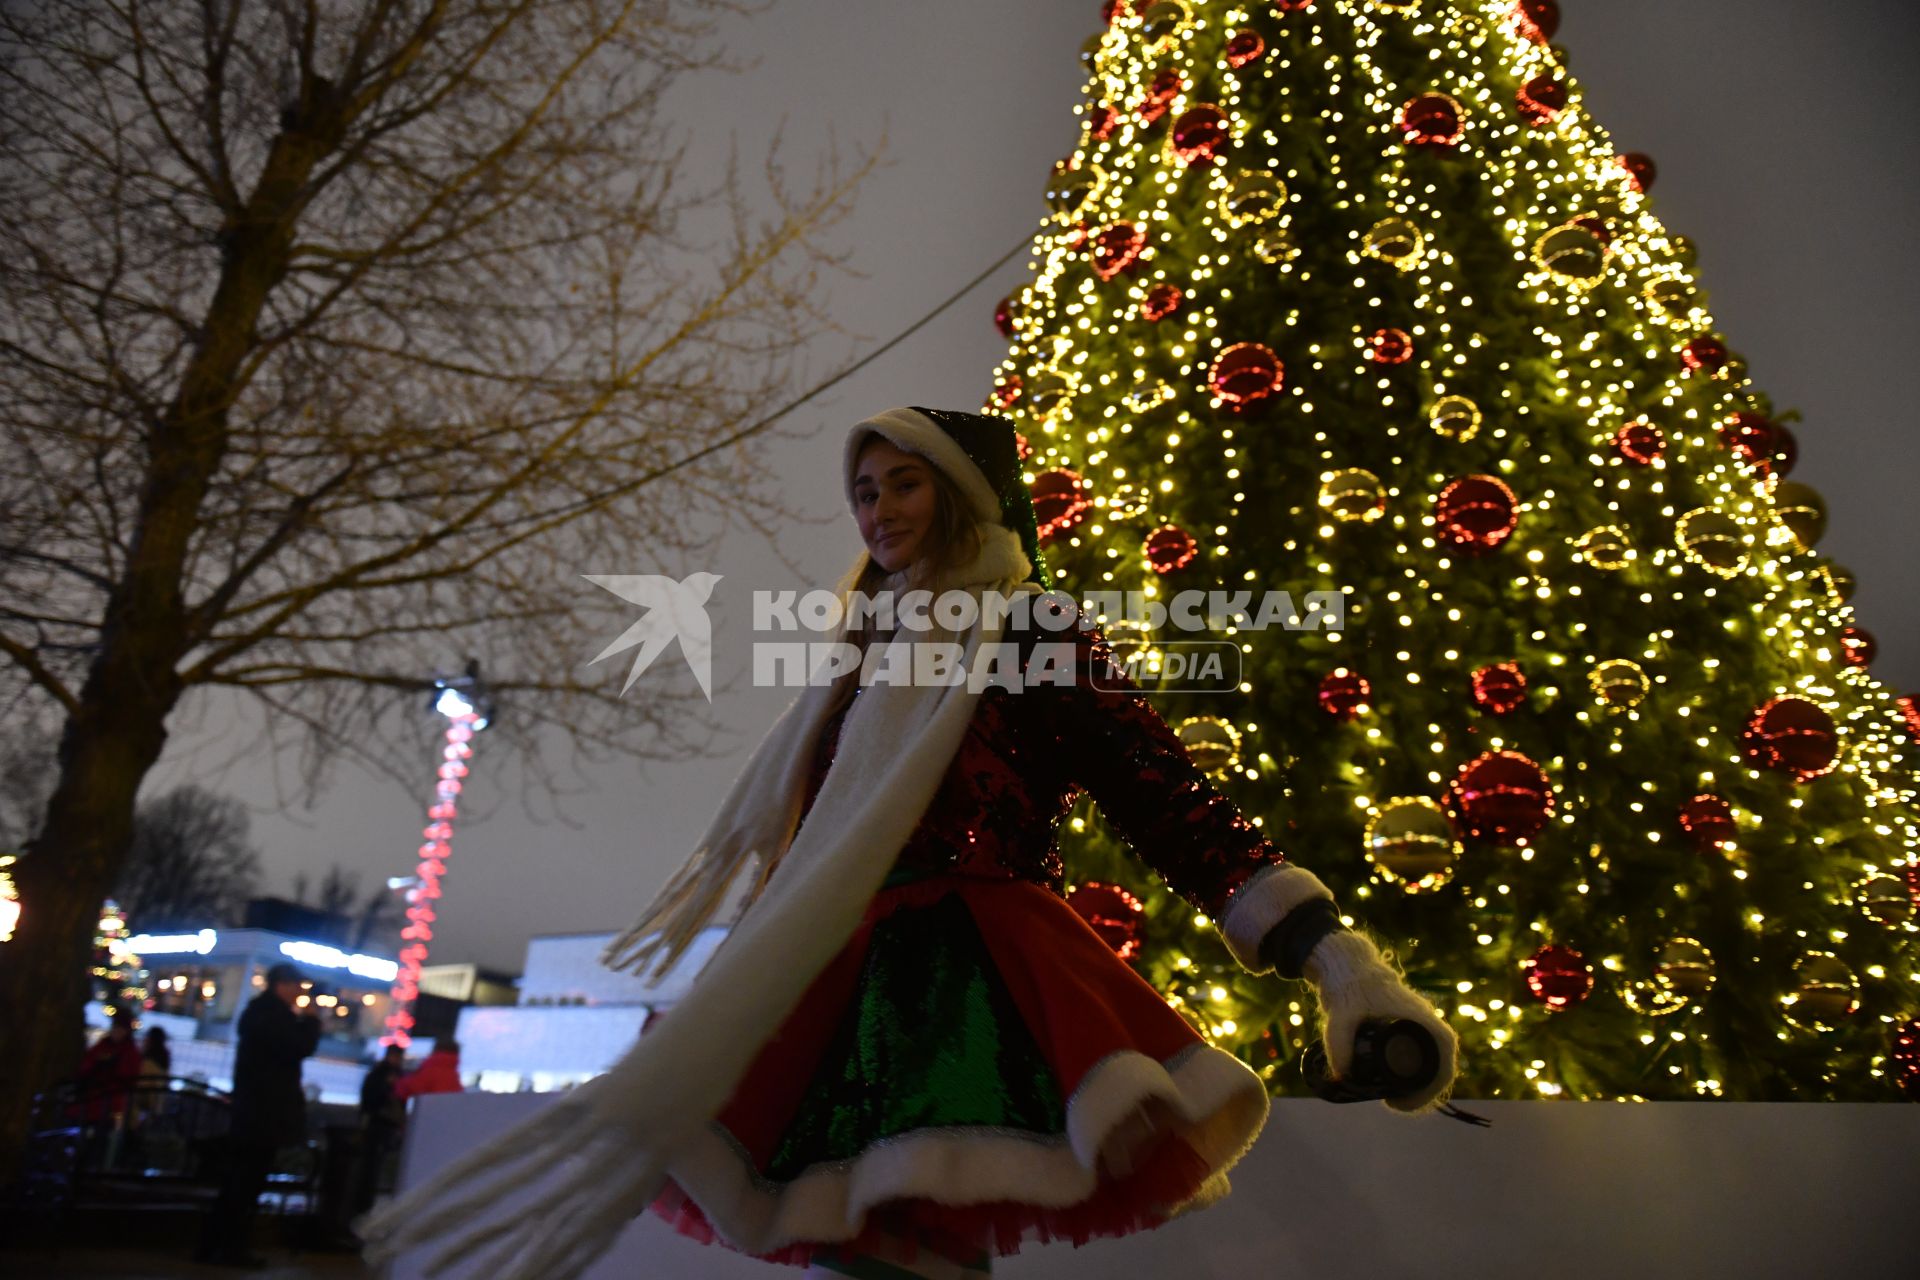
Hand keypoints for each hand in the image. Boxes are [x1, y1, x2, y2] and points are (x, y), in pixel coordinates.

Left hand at [1303, 930, 1458, 1112]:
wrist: (1348, 965)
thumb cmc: (1350, 988)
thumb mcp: (1341, 1017)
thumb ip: (1339, 1046)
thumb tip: (1342, 1078)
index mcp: (1424, 1023)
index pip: (1442, 1068)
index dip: (1426, 1093)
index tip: (1398, 1104)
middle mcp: (1430, 1025)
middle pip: (1439, 1071)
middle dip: (1421, 1094)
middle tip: (1391, 1103)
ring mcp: (1422, 1026)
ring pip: (1432, 1065)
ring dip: (1418, 1085)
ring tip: (1391, 1097)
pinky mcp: (1411, 1027)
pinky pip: (1422, 1056)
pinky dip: (1413, 1073)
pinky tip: (1394, 1084)